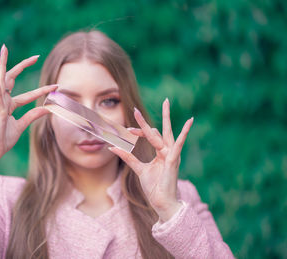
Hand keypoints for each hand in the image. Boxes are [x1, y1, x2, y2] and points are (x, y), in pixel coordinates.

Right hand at [0, 44, 57, 172]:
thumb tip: (48, 108)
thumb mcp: (22, 125)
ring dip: (4, 63)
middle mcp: (3, 101)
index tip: (56, 87)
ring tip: (4, 48)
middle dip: (22, 66)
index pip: (28, 94)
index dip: (42, 90)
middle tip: (35, 56)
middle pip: (12, 79)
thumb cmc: (3, 140)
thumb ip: (33, 115)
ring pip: (2, 80)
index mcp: (9, 105)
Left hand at [109, 98, 192, 221]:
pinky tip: (190, 121)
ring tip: (167, 103)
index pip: (151, 135)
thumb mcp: (138, 168)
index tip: (128, 129)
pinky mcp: (173, 160)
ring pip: (166, 133)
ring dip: (165, 118)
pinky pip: (178, 144)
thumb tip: (112, 147)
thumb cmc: (154, 187)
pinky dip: (184, 133)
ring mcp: (172, 155)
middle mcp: (167, 151)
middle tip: (165, 100)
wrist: (162, 202)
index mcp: (160, 153)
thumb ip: (127, 157)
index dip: (140, 130)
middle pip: (163, 129)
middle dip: (164, 114)